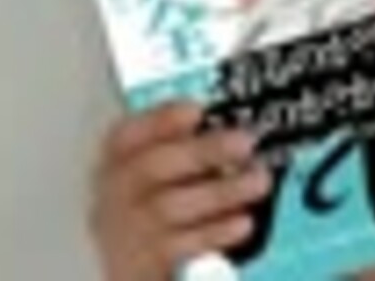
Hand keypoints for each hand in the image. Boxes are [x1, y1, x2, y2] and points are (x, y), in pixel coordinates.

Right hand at [90, 102, 271, 280]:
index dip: (160, 119)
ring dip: (220, 192)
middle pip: (151, 167)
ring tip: (258, 180)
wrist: (138, 269)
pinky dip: (215, 232)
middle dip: (201, 152)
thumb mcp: (161, 172)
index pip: (126, 134)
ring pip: (169, 207)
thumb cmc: (156, 207)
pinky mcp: (145, 267)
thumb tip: (228, 129)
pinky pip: (181, 247)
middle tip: (245, 143)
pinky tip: (243, 221)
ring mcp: (129, 231)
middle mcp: (116, 194)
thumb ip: (184, 148)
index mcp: (117, 162)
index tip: (197, 109)